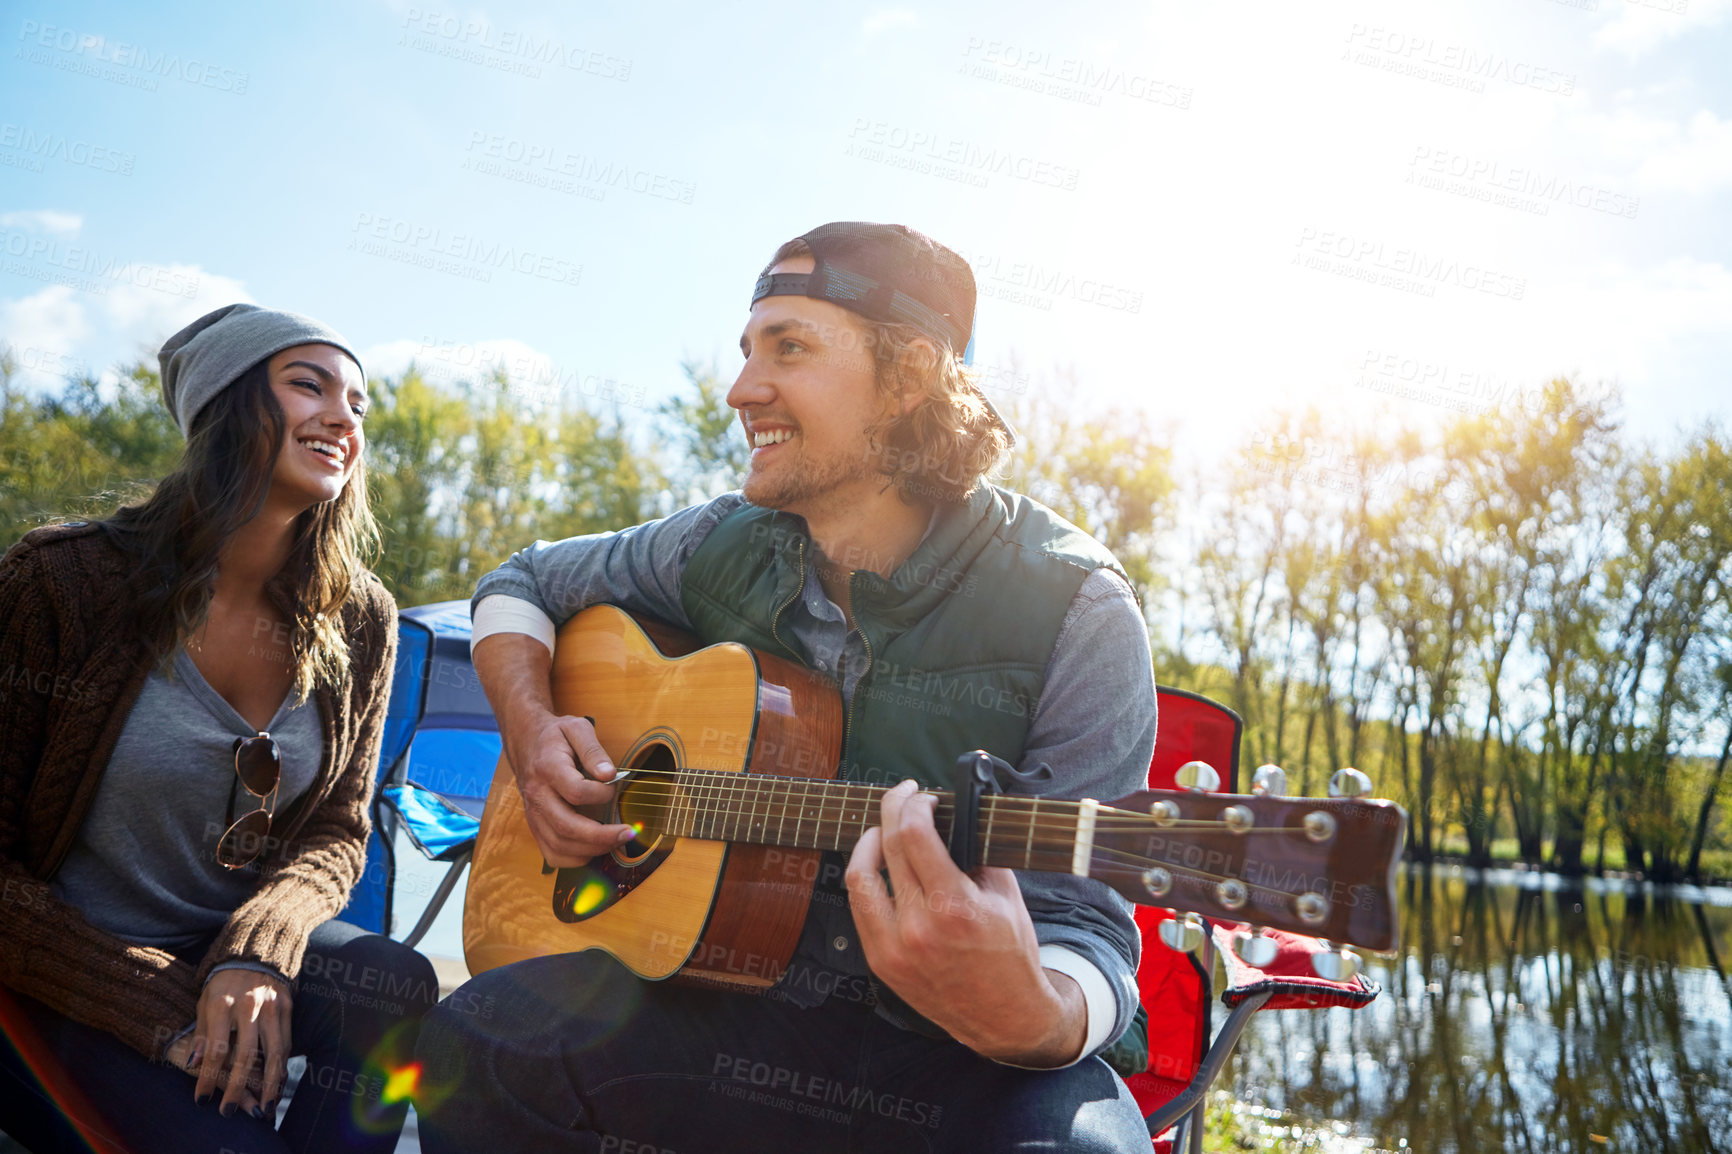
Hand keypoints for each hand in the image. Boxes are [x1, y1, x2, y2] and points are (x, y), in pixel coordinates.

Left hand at [188, 969, 291, 1117]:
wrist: (255, 953)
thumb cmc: (223, 984)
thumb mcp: (204, 1002)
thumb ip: (201, 1034)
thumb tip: (194, 1065)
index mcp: (223, 1004)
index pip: (216, 1049)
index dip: (207, 1078)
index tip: (202, 1100)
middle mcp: (250, 1006)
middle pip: (246, 1055)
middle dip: (237, 1087)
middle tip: (228, 1111)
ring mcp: (272, 1007)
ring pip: (273, 1053)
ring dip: (268, 1085)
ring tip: (263, 1108)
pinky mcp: (288, 1008)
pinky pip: (286, 1043)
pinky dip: (282, 1068)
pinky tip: (276, 1086)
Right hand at [474, 632, 632, 866]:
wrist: (526, 742)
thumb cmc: (556, 736)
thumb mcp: (577, 728)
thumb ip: (594, 750)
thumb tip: (609, 775)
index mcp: (548, 768)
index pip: (575, 791)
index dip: (600, 795)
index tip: (614, 788)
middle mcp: (537, 795)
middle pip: (566, 827)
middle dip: (601, 836)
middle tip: (629, 833)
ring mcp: (534, 814)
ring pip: (559, 845)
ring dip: (591, 850)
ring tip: (617, 842)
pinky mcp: (535, 826)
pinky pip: (552, 853)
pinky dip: (574, 859)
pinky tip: (595, 850)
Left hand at [845, 780, 1086, 1065]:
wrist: (1004, 1016)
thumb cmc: (1011, 952)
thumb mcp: (1006, 896)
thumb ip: (976, 852)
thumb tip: (950, 815)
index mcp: (954, 907)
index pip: (914, 835)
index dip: (914, 804)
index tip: (924, 796)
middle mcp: (918, 928)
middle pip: (886, 846)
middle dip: (893, 809)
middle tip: (904, 795)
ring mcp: (893, 948)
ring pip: (859, 876)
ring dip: (868, 841)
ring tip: (883, 829)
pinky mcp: (881, 963)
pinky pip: (860, 908)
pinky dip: (867, 879)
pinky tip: (879, 866)